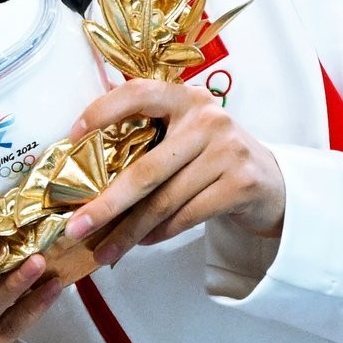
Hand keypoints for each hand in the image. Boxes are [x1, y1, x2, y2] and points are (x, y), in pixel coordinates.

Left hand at [62, 80, 285, 266]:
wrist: (271, 182)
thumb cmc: (210, 156)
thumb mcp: (183, 132)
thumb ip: (146, 132)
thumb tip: (82, 155)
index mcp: (184, 97)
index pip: (137, 94)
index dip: (101, 111)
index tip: (71, 136)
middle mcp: (207, 118)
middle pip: (145, 168)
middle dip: (106, 204)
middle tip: (75, 227)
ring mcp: (228, 150)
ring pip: (164, 200)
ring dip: (130, 230)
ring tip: (105, 248)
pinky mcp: (242, 183)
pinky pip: (188, 215)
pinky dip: (160, 233)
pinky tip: (143, 241)